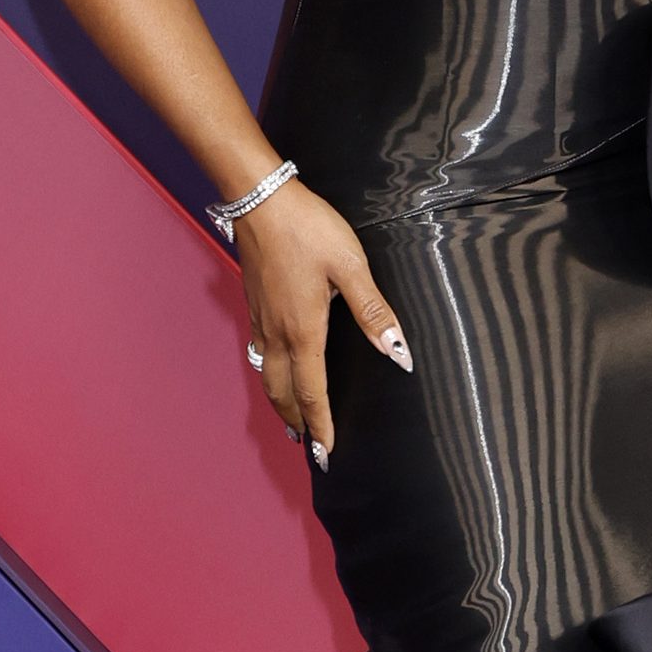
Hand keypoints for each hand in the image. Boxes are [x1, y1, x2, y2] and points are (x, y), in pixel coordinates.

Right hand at [235, 178, 409, 464]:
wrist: (260, 199)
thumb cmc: (307, 229)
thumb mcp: (350, 265)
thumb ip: (373, 311)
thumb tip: (397, 352)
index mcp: (303, 331)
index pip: (313, 392)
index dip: (321, 425)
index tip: (326, 453)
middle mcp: (278, 333)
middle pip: (284, 393)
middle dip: (297, 422)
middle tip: (308, 448)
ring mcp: (261, 319)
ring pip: (268, 375)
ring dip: (280, 402)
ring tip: (290, 422)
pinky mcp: (254, 304)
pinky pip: (259, 354)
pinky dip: (269, 376)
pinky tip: (275, 370)